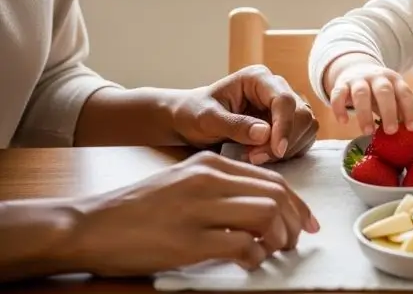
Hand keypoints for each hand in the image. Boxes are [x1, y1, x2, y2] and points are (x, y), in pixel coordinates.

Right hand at [64, 151, 319, 275]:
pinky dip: (256, 257)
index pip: (272, 179)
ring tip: (274, 252)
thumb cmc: (137, 210)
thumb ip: (220, 188)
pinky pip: (243, 245)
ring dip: (279, 239)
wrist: (89, 226)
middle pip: (276, 196)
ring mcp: (198, 209)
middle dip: (296, 222)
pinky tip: (249, 262)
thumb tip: (263, 208)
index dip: (298, 204)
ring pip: (266, 216)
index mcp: (210, 165)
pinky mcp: (188, 240)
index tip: (307, 222)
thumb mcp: (182, 184)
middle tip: (295, 242)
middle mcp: (208, 180)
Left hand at [170, 65, 317, 164]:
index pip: (284, 100)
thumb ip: (234, 125)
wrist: (189, 121)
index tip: (275, 151)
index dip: (284, 126)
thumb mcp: (206, 119)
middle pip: (301, 114)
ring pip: (306, 127)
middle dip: (284, 140)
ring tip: (255, 157)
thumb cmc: (194, 114)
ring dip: (287, 148)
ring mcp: (284, 107)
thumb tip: (264, 133)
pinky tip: (264, 156)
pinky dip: (289, 152)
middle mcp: (276, 88)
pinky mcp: (288, 124)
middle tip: (255, 158)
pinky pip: (303, 139)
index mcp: (258, 79)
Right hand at [328, 59, 412, 135]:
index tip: (412, 128)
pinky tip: (343, 121)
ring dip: (364, 113)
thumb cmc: (378, 90)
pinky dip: (340, 108)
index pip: (404, 93)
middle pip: (384, 91)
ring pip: (361, 93)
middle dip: (388, 111)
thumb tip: (408, 132)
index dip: (409, 110)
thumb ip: (398, 110)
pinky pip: (338, 94)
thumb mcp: (392, 96)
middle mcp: (377, 77)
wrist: (355, 68)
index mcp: (394, 79)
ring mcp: (358, 79)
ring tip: (368, 131)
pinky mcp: (341, 84)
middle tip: (391, 131)